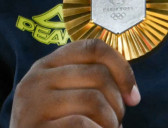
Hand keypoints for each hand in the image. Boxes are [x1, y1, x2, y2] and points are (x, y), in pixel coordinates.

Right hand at [10, 39, 140, 127]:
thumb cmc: (56, 127)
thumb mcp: (66, 98)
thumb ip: (88, 83)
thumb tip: (131, 90)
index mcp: (47, 65)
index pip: (93, 47)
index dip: (122, 68)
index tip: (134, 96)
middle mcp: (36, 79)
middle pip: (98, 74)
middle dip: (118, 102)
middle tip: (117, 122)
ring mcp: (32, 103)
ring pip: (93, 100)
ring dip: (111, 122)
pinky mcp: (34, 127)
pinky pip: (82, 124)